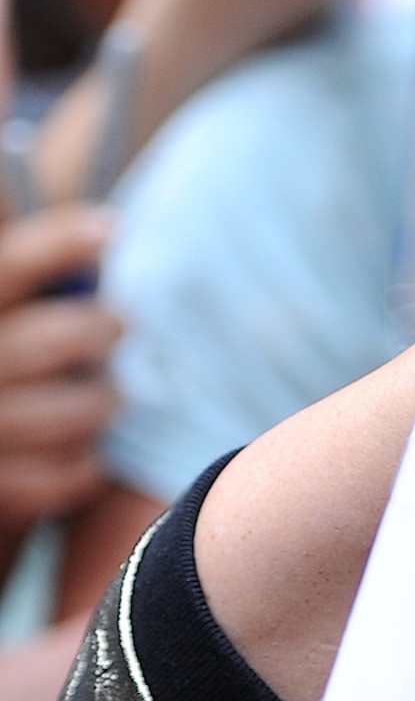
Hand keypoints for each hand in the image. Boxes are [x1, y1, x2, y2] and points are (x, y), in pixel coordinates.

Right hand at [0, 206, 119, 527]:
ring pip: (79, 409)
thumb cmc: (2, 375)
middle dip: (102, 330)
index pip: (6, 271)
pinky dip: (85, 463)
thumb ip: (25, 284)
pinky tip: (81, 450)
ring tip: (105, 395)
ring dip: (103, 400)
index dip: (55, 245)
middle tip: (117, 325)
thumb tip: (94, 231)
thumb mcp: (5, 322)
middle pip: (60, 340)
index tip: (110, 228)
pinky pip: (68, 473)